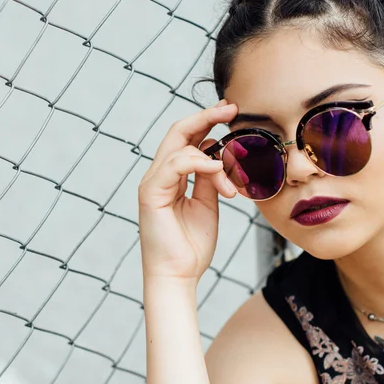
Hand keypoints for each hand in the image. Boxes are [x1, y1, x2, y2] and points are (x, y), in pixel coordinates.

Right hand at [138, 100, 238, 284]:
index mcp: (171, 177)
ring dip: (213, 154)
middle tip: (231, 108)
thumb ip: (209, 179)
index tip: (230, 111)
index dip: (206, 121)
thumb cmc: (192, 245)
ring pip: (178, 144)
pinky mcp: (150, 193)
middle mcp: (159, 175)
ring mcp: (152, 183)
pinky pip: (175, 164)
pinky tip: (218, 169)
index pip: (186, 139)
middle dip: (206, 116)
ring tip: (232, 176)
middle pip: (178, 132)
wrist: (179, 275)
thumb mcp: (208, 204)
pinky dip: (199, 161)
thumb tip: (218, 157)